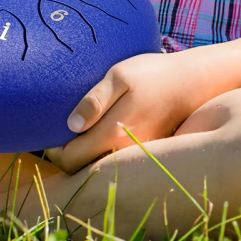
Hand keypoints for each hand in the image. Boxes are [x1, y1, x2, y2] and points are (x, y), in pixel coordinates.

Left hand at [42, 51, 208, 174]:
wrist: (192, 81)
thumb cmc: (152, 73)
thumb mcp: (120, 75)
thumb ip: (94, 100)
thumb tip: (71, 125)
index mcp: (113, 134)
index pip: (71, 160)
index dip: (53, 150)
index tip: (48, 132)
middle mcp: (124, 152)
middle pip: (82, 167)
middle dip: (65, 154)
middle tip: (56, 131)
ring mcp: (136, 154)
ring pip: (98, 164)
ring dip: (83, 153)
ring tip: (75, 131)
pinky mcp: (145, 150)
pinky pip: (114, 158)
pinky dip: (100, 151)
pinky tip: (99, 131)